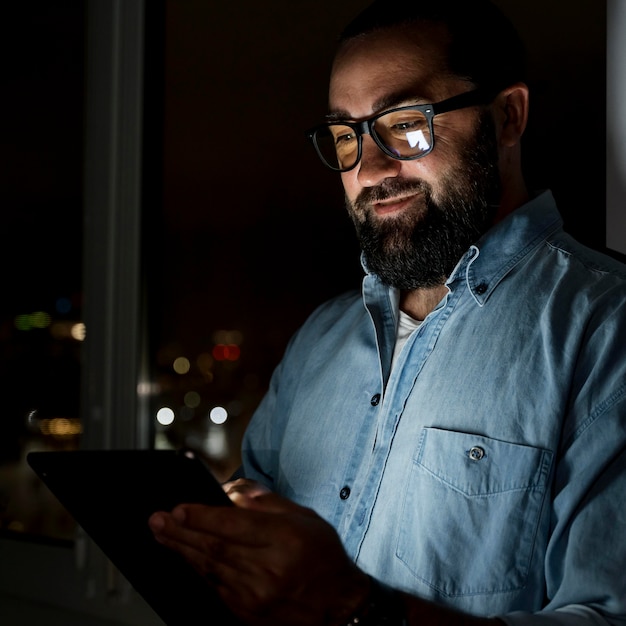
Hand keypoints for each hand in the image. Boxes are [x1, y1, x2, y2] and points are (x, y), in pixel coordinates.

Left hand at [148, 482, 369, 625]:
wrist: (339, 606)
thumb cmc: (323, 556)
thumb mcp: (304, 517)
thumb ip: (266, 503)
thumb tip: (232, 491)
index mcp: (284, 539)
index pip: (232, 525)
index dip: (201, 516)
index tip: (178, 508)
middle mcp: (268, 569)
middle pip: (213, 548)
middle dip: (180, 532)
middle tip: (156, 520)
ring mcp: (256, 596)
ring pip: (208, 569)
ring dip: (182, 550)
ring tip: (162, 534)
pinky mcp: (248, 614)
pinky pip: (215, 588)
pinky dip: (197, 571)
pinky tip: (185, 558)